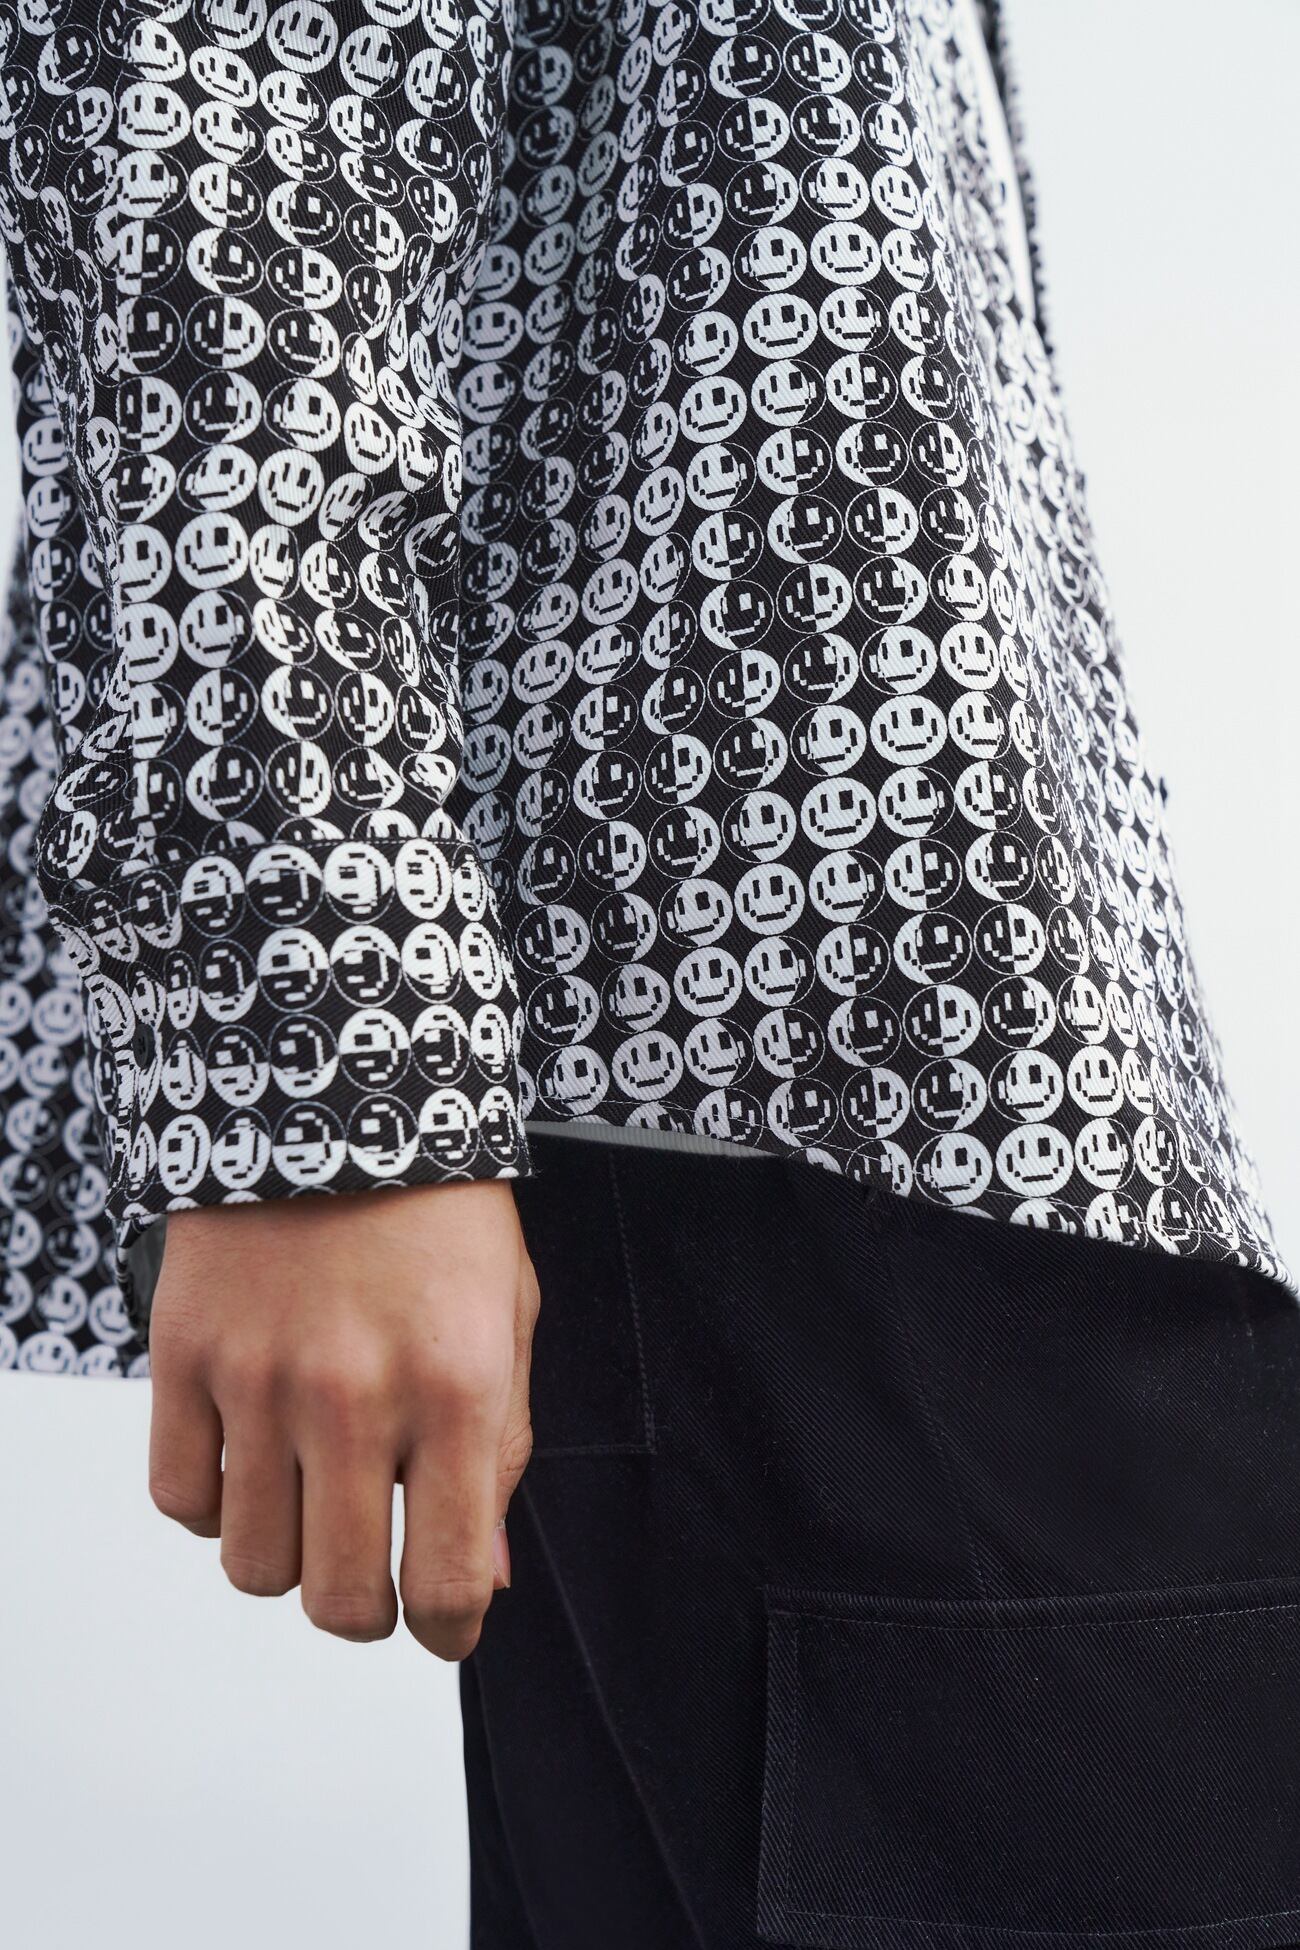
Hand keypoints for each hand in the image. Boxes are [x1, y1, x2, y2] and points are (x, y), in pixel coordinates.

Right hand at [145, 1180, 538, 1660]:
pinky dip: (215, 1503)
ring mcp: (259, 1379)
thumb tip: (482, 1583)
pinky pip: (180, 1499)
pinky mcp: (184, 1355)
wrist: (338, 1097)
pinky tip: (252, 1455)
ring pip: (252, 1566)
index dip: (449, 1629)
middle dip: (367, 1611)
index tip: (444, 1622)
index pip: (447, 1581)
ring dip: (287, 1555)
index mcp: (456, 1387)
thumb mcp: (506, 1320)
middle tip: (375, 1571)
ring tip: (312, 1496)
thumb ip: (500, 1454)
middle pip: (341, 1600)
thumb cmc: (439, 1214)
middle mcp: (355, 1396)